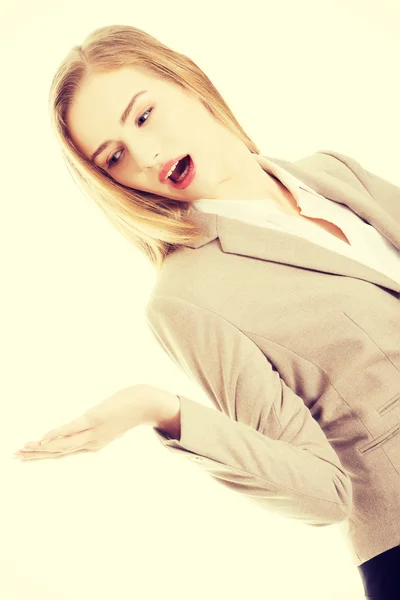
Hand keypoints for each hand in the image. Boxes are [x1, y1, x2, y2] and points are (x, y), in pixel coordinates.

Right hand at [14, 384, 156, 460]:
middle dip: (36, 455)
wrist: (148, 404)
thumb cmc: (129, 409)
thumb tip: (91, 419)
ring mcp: (93, 431)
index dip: (44, 456)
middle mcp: (92, 442)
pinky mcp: (95, 419)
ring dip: (40, 448)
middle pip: (59, 452)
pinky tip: (42, 439)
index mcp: (94, 443)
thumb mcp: (111, 419)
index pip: (64, 453)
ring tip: (22, 450)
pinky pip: (72, 429)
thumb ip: (98, 423)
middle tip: (16, 457)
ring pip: (63, 445)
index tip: (26, 457)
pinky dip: (56, 435)